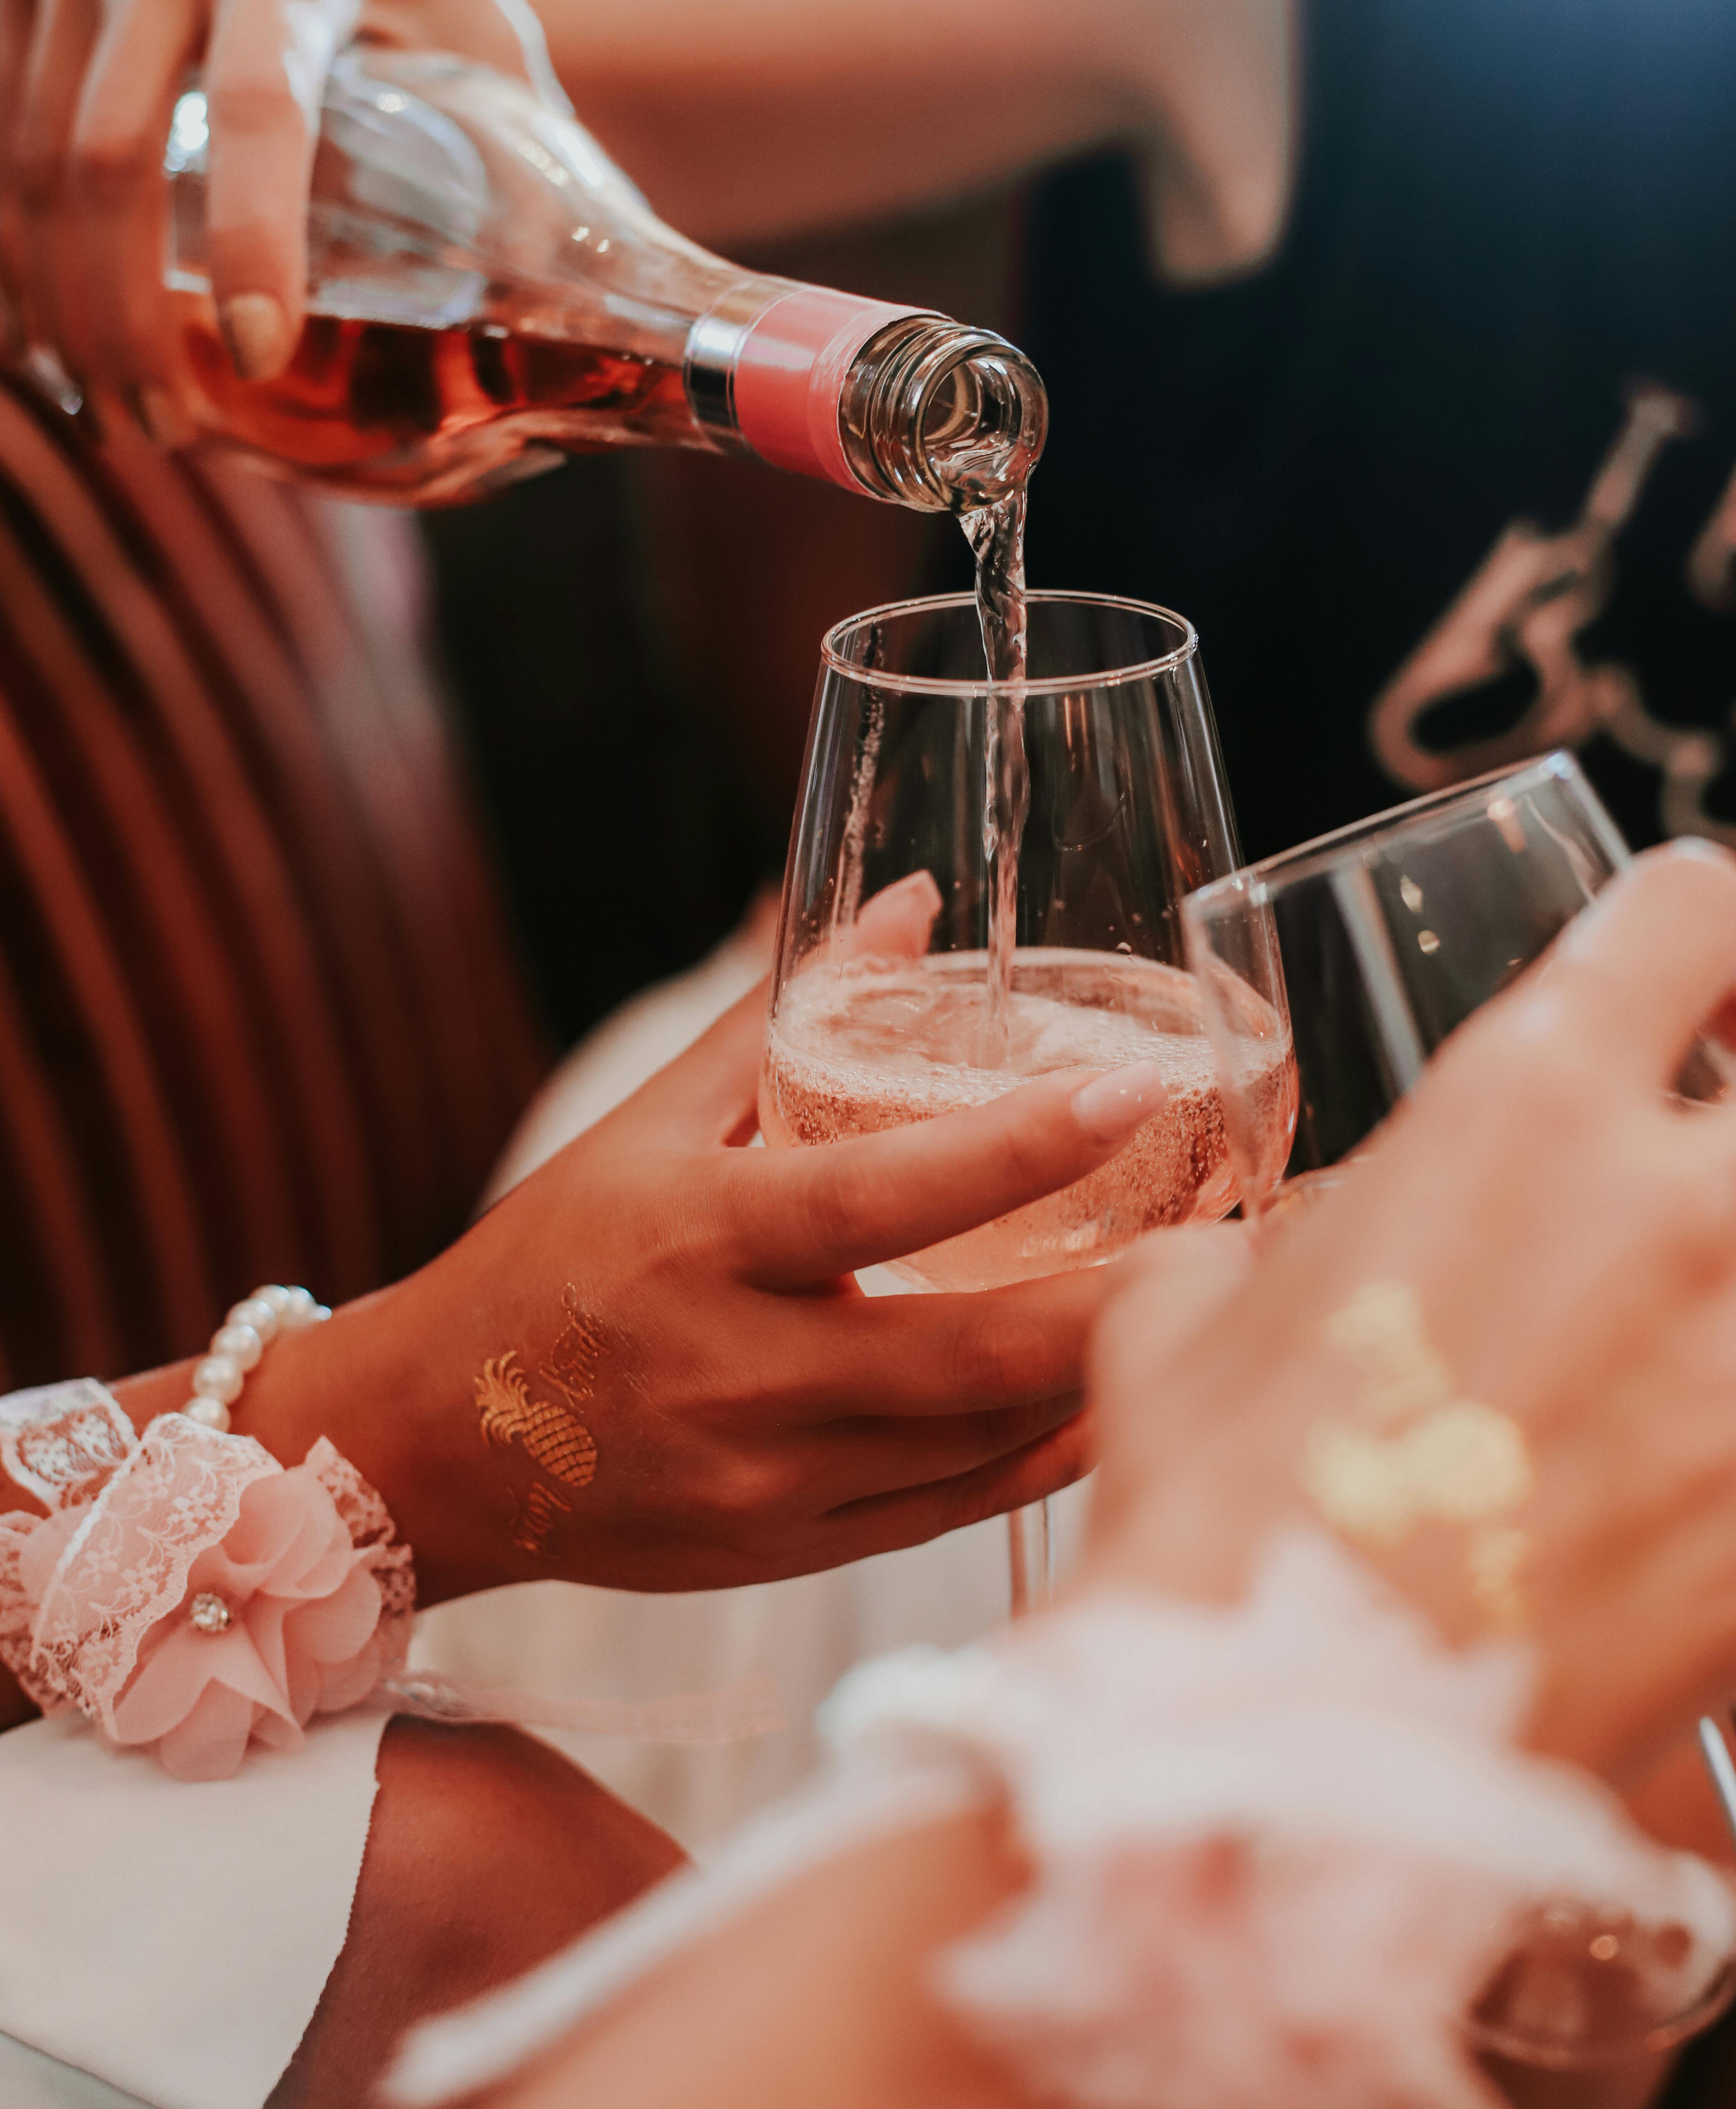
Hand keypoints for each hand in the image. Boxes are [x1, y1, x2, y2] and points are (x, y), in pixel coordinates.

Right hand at [0, 0, 544, 411]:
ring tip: (111, 402)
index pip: (255, 110)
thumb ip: (504, 126)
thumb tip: (569, 288)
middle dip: (122, 312)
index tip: (257, 352)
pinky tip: (44, 325)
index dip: (255, 239)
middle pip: (105, 159)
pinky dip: (9, 234)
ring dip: (58, 296)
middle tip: (165, 429)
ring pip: (25, 153)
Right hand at [244, 978, 1175, 1602]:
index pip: (879, 1197)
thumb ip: (785, 1015)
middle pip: (971, 1350)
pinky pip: (957, 1509)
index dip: (1014, 1148)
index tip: (1136, 1095)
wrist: (429, 1447)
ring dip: (1112, 1381)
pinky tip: (1121, 1404)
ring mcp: (772, 1479)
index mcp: (702, 1242)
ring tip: (1222, 1314)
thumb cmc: (550, 1258)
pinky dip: (1047, 1458)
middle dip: (1126, 1300)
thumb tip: (912, 903)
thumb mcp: (648, 1124)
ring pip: (985, 1442)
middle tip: (1251, 1239)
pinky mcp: (790, 1550)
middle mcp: (741, 1372)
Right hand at [1083, 840, 1735, 1786]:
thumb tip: (1266, 1269)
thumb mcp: (1184, 1320)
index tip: (1703, 980)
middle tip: (1710, 1150)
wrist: (1284, 1745)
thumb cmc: (1220, 1510)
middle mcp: (1675, 1208)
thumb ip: (1254, 1252)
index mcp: (1520, 1111)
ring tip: (1691, 1312)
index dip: (1706, 929)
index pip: (1693, 916)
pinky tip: (1687, 1457)